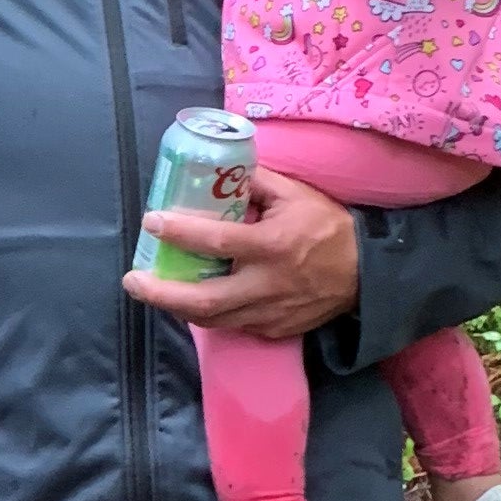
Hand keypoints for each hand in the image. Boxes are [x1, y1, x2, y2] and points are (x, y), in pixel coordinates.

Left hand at [126, 162, 359, 341]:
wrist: (367, 274)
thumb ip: (257, 181)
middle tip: (133, 280)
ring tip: (152, 290)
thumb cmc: (328, 228)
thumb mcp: (297, 195)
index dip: (180, 232)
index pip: (217, 241)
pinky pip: (231, 326)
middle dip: (162, 294)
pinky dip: (206, 314)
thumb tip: (219, 170)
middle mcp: (267, 285)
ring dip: (176, 307)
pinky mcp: (273, 330)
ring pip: (212, 320)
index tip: (152, 222)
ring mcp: (270, 313)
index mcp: (274, 246)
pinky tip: (189, 301)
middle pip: (204, 300)